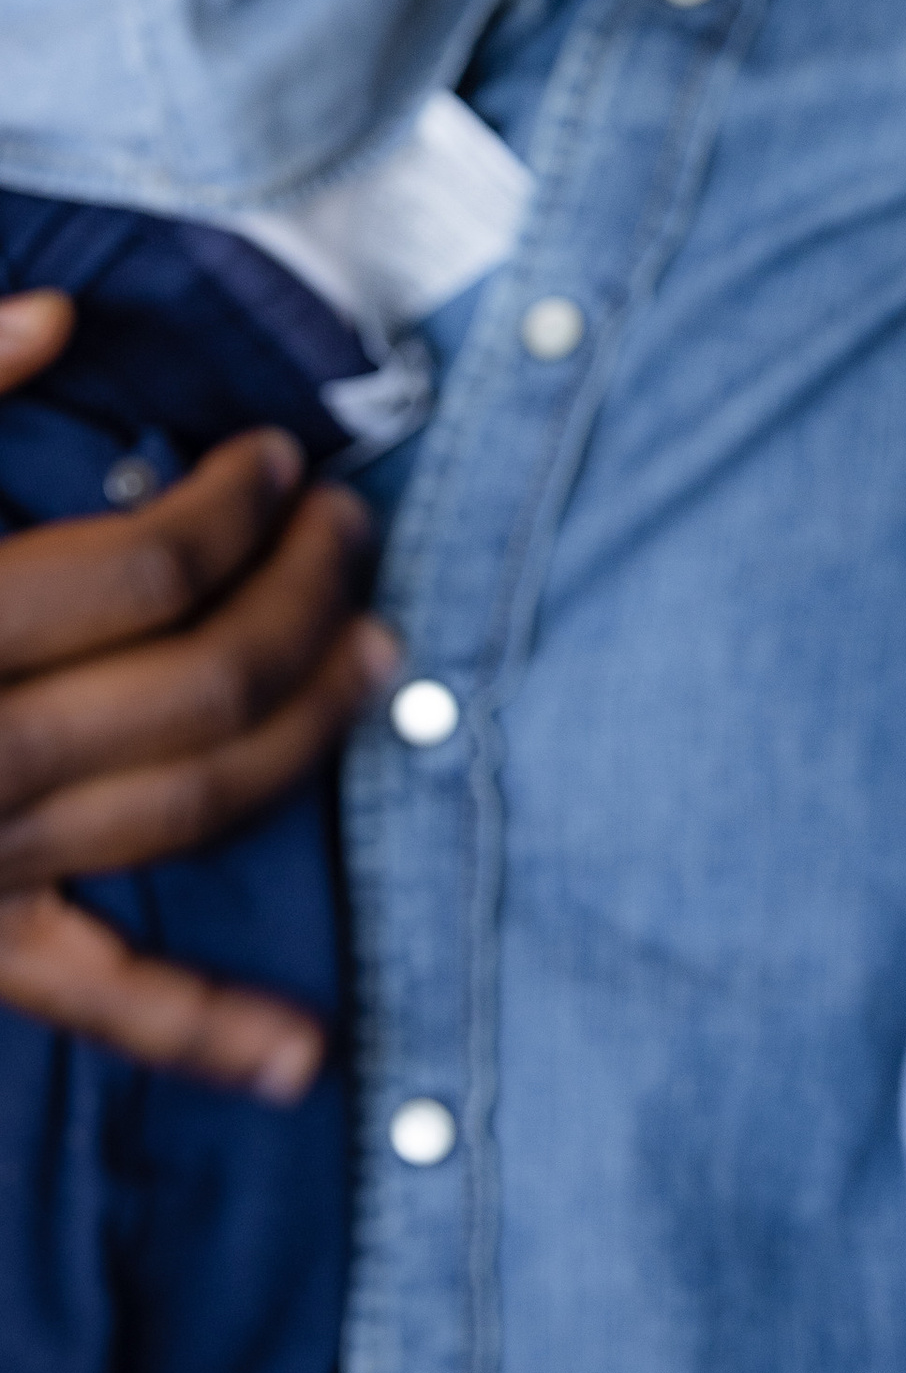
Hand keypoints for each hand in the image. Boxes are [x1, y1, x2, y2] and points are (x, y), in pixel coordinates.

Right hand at [0, 289, 399, 1098]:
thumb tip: (62, 315)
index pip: (152, 569)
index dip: (240, 505)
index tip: (279, 457)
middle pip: (204, 682)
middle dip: (305, 598)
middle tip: (352, 530)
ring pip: (191, 809)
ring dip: (310, 733)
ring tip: (375, 655)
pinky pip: (93, 997)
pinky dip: (204, 1033)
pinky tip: (304, 1058)